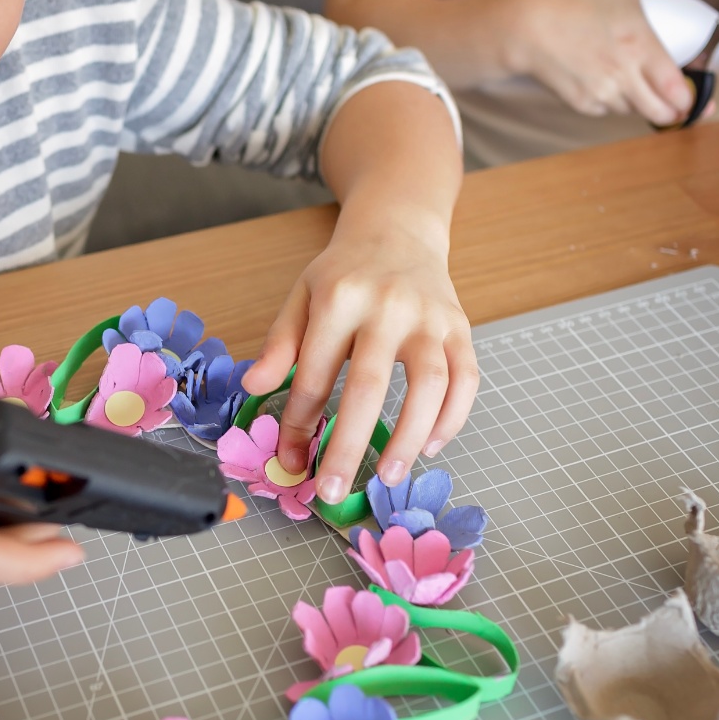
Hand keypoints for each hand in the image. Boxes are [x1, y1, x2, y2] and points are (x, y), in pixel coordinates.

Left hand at [240, 215, 477, 505]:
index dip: (299, 423)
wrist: (398, 229)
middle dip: (348, 445)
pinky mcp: (460, 327)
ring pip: (429, 385)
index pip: (312, 374)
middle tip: (333, 490)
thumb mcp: (301, 297)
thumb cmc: (344, 273)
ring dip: (409, 437)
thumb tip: (253, 386)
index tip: (292, 461)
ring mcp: (429, 317)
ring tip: (388, 476)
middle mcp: (387, 306)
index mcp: (338, 299)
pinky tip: (430, 446)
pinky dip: (452, 418)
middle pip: (367, 386)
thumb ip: (280, 344)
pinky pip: (466, 379)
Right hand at [511, 0, 696, 124]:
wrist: (528, 27)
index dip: (692, 100)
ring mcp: (602, 93)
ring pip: (633, 112)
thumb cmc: (574, 0)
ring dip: (641, 104)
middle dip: (673, 112)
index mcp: (642, 49)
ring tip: (640, 88)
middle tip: (677, 104)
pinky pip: (606, 111)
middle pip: (661, 113)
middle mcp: (625, 77)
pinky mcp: (581, 102)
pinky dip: (612, 103)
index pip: (678, 91)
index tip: (697, 98)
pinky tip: (610, 84)